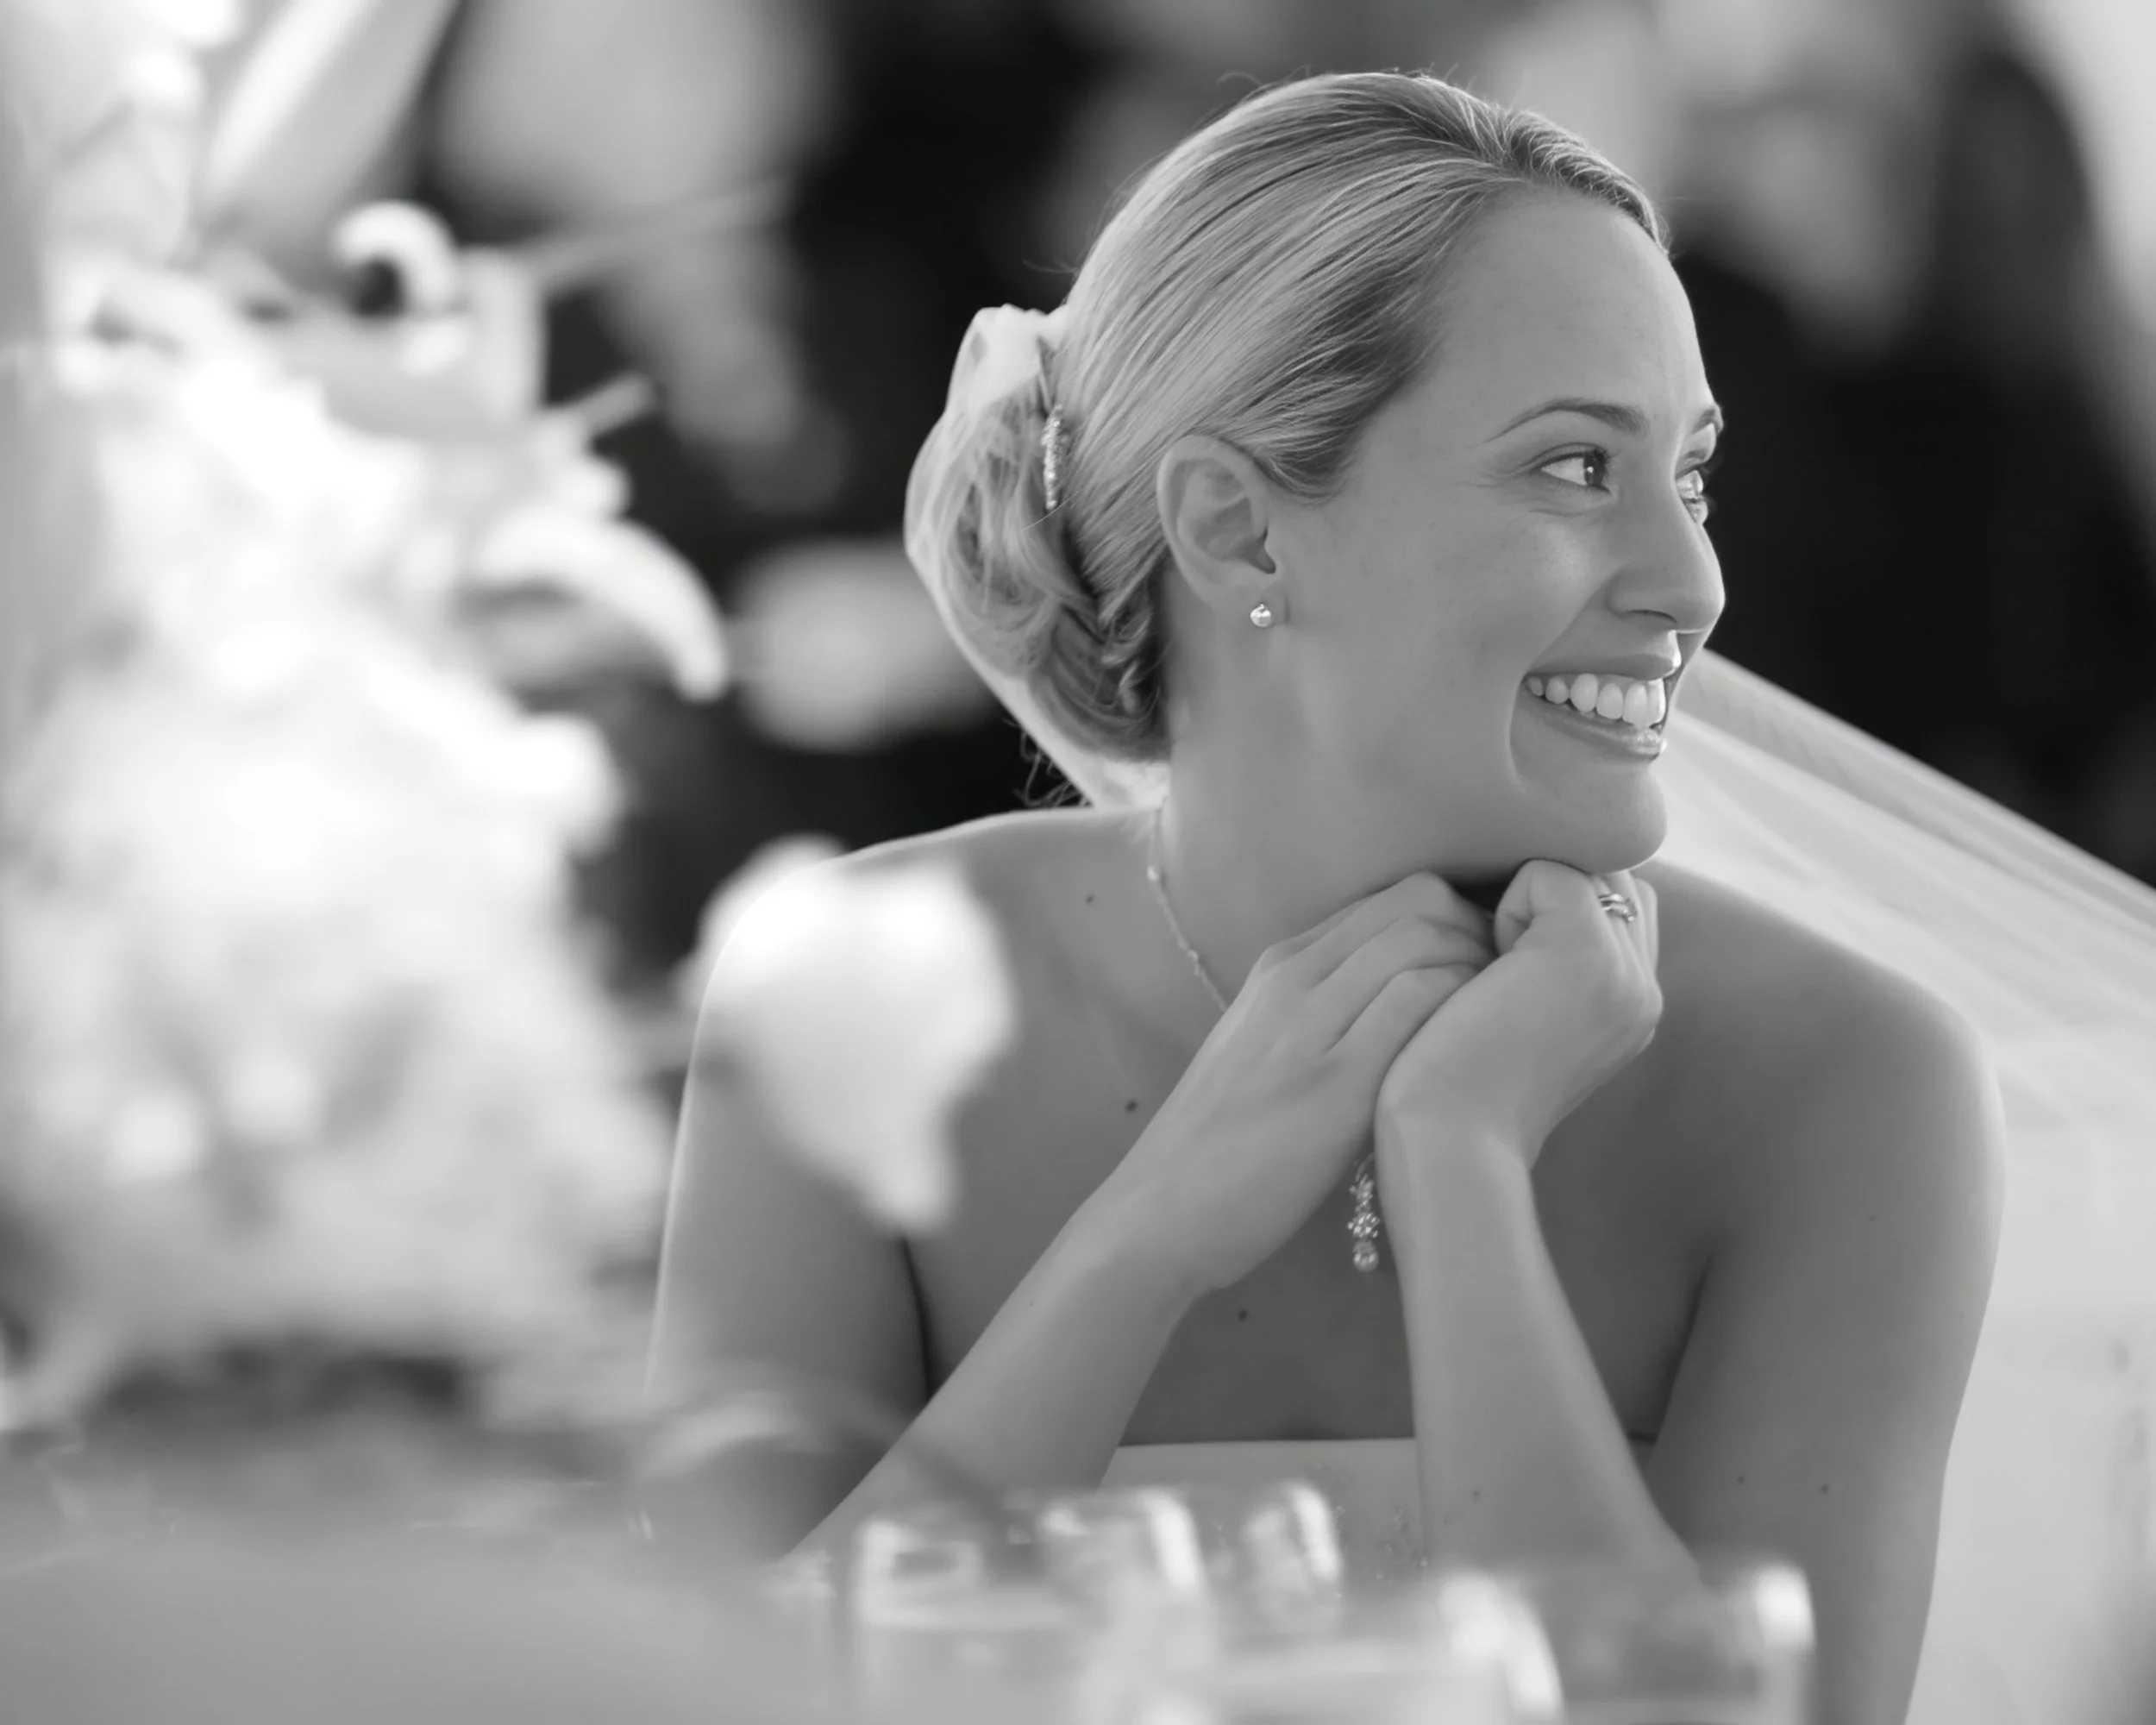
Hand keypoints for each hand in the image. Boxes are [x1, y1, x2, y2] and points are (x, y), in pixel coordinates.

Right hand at [1075, 874, 1492, 1302]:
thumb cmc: (1223, 1145)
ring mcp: (1310, 1024)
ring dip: (1481, 967)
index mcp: (1281, 966)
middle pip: (1417, 902)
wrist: (1162, 1210)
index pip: (1393, 898)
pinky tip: (1479, 1049)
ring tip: (1503, 1019)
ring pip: (1420, 940)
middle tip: (1512, 991)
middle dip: (1482, 932)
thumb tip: (1401, 1005)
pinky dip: (1461, 1007)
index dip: (1458, 920)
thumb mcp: (1264, 1050)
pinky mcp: (1331, 1082)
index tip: (1488, 968)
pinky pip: (1414, 1004)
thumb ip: (1322, 1015)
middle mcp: (1294, 978)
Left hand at [1377, 862, 1659, 1164]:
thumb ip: (1542, 962)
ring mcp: (1623, 973)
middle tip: (1497, 967)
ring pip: (1582, 870)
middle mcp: (1642, 991)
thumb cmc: (1455, 1082)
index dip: (1556, 908)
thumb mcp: (1515, 1015)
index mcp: (1631, 1008)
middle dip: (1548, 895)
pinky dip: (1505, 905)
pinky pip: (1549, 874)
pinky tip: (1487, 970)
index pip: (1618, 905)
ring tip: (1494, 971)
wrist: (1449, 1140)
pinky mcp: (1585, 955)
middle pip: (1608, 879)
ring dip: (1526, 900)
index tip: (1506, 966)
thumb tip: (1528, 890)